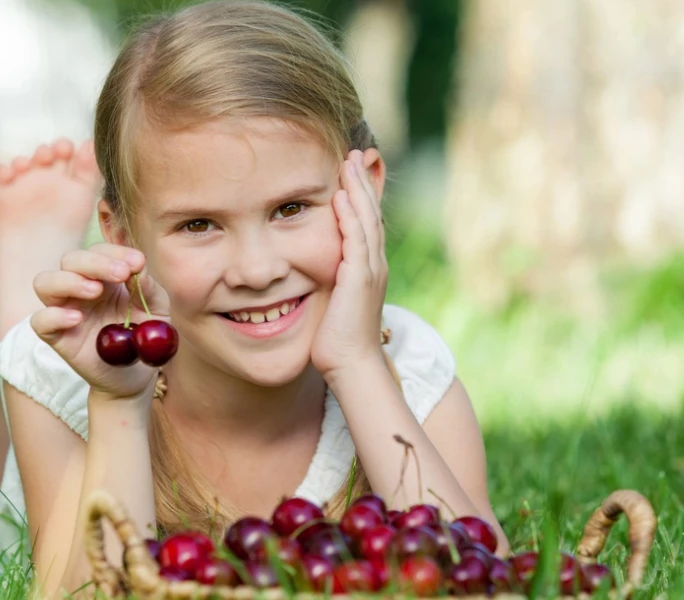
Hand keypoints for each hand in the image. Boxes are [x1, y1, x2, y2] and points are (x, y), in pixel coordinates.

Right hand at [29, 243, 170, 398]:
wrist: (135, 376)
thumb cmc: (144, 338)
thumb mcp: (157, 312)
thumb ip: (150, 290)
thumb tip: (140, 271)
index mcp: (104, 277)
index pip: (99, 251)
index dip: (116, 252)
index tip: (137, 263)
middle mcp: (79, 288)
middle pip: (70, 259)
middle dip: (95, 262)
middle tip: (121, 274)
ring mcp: (65, 310)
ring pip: (45, 282)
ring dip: (69, 280)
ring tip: (95, 290)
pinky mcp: (56, 336)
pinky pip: (40, 320)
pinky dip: (54, 316)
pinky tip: (77, 319)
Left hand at [312, 150, 388, 380]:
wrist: (352, 366)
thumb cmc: (338, 342)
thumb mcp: (333, 303)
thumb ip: (329, 283)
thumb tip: (310, 274)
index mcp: (368, 269)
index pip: (366, 223)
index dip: (360, 195)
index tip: (350, 170)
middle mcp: (374, 265)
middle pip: (371, 213)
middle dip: (362, 182)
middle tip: (354, 153)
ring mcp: (370, 271)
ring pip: (367, 220)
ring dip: (358, 189)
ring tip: (349, 162)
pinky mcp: (360, 279)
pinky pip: (356, 240)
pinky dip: (351, 216)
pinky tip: (342, 196)